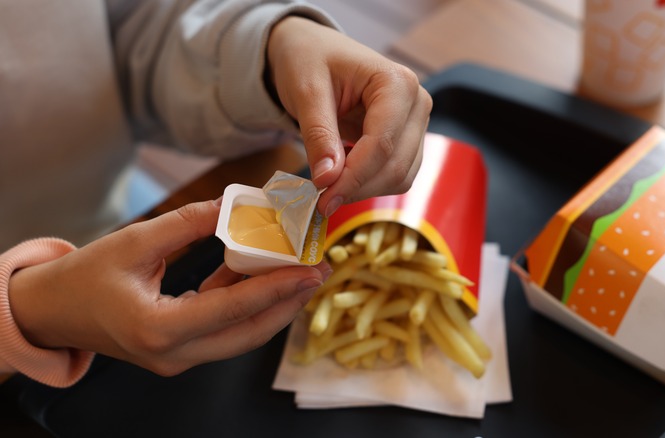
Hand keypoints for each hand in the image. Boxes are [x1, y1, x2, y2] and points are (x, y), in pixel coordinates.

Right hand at [8, 200, 327, 375]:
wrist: (52, 313)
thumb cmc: (83, 277)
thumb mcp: (134, 242)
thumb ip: (188, 224)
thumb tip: (236, 205)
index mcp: (157, 329)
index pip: (232, 310)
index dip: (276, 288)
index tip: (310, 270)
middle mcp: (173, 354)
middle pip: (248, 333)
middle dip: (288, 303)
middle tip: (319, 271)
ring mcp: (177, 358)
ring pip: (241, 335)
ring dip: (273, 305)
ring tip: (303, 273)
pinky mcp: (180, 351)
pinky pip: (224, 330)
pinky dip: (246, 305)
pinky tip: (264, 276)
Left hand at [267, 16, 432, 216]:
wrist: (314, 50)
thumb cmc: (310, 60)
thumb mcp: (306, 91)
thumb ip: (319, 135)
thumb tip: (328, 179)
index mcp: (397, 83)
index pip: (382, 144)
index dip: (353, 178)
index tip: (323, 199)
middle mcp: (417, 103)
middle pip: (395, 166)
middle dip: (357, 188)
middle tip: (321, 202)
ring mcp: (416, 124)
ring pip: (400, 177)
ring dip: (364, 190)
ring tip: (328, 189)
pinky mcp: (408, 140)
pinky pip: (395, 175)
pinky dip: (369, 184)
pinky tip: (342, 177)